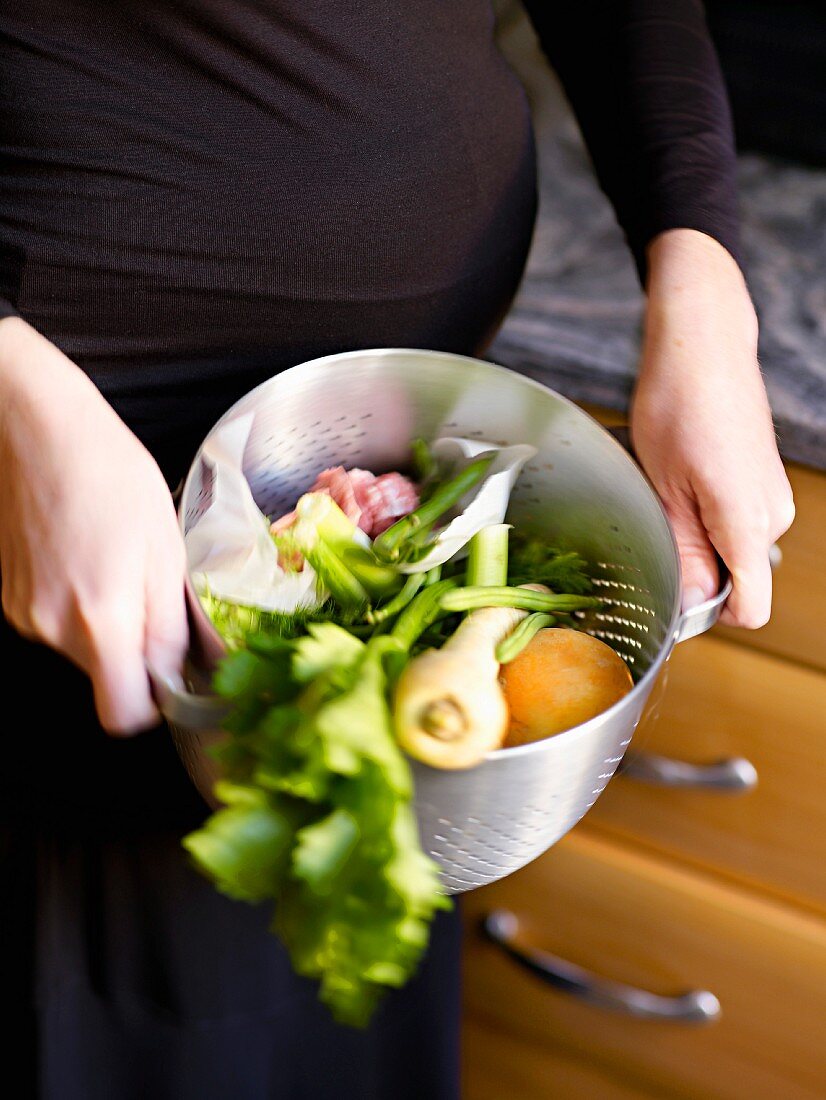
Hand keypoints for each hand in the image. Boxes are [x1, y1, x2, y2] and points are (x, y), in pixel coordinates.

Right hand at [0, 318, 187, 731]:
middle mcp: (53, 627)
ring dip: (109, 624)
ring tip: (119, 562)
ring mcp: (24, 614)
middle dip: (135, 650)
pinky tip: (89, 555)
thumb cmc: (109, 472)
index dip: (153, 705)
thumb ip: (172, 623)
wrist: (36, 427)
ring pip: (83, 650)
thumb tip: (185, 672)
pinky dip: (80, 604)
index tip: (172, 676)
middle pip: (105, 678)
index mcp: (102, 618)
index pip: (123, 715)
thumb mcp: (165, 546)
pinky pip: (57, 623)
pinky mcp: (10, 597)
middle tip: (153, 593)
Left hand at [630, 230, 794, 628]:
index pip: (750, 609)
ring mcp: (772, 497)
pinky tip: (681, 477)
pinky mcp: (763, 482)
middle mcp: (772, 516)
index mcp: (749, 523)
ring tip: (666, 488)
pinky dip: (705, 514)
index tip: (670, 593)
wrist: (702, 346)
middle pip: (735, 580)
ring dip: (695, 536)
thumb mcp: (662, 488)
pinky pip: (734, 522)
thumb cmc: (676, 404)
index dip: (706, 614)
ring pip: (731, 549)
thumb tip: (690, 606)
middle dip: (693, 567)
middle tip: (654, 519)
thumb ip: (682, 553)